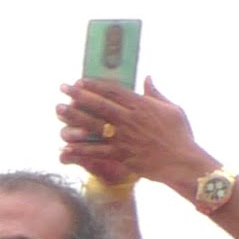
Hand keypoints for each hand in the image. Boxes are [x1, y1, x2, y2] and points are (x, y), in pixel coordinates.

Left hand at [57, 77, 215, 193]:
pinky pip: (95, 151)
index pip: (114, 91)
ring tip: (58, 109)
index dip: (95, 85)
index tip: (80, 81)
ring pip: (94, 125)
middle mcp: (130, 119)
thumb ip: (155, 93)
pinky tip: (64, 146)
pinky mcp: (120, 155)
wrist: (180, 161)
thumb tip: (147, 77)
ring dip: (74, 117)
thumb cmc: (179, 134)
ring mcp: (123, 137)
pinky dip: (79, 149)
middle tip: (62, 88)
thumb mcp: (171, 108)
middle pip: (99, 105)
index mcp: (142, 106)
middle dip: (79, 95)